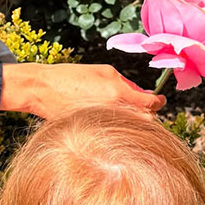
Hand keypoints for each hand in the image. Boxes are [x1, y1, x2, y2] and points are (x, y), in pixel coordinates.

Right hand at [0, 62, 165, 117]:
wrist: (43, 90)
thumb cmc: (73, 77)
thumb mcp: (104, 72)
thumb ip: (126, 84)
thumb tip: (142, 95)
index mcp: (117, 94)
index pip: (150, 104)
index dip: (159, 102)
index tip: (161, 100)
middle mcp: (112, 112)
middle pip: (145, 121)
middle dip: (148, 113)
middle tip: (145, 105)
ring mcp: (102, 124)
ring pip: (131, 128)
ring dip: (133, 121)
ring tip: (124, 112)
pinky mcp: (92, 132)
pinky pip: (114, 133)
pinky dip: (117, 127)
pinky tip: (109, 120)